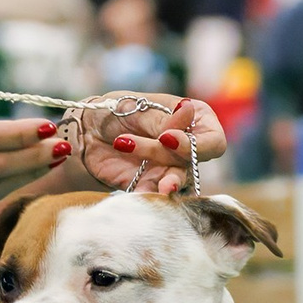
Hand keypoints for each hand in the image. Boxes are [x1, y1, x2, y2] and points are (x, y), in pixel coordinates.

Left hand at [68, 94, 224, 194]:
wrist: (87, 130)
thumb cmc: (118, 110)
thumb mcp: (137, 108)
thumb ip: (162, 119)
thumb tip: (189, 109)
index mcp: (193, 121)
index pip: (214, 142)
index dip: (198, 145)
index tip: (168, 138)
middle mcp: (186, 148)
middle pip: (192, 162)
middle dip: (167, 155)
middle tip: (135, 143)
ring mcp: (169, 169)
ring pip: (176, 180)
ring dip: (166, 183)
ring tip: (161, 187)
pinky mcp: (149, 185)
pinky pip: (153, 195)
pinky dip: (147, 195)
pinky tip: (139, 193)